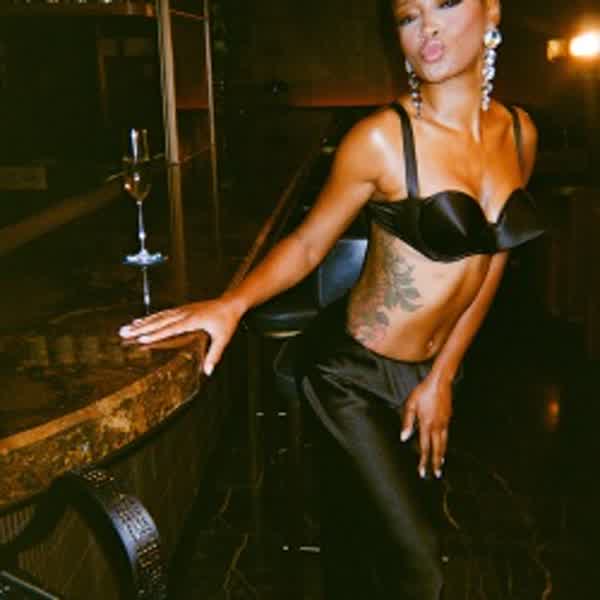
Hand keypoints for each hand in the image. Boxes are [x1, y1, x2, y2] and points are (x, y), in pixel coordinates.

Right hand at [118, 297, 241, 375]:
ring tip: (127, 327)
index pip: (170, 329)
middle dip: (140, 327)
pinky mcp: (182, 309)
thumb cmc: (227, 320)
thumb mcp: (223, 339)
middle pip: (159, 321)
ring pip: (158, 316)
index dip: (155, 334)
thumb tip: (208, 371)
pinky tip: (142, 321)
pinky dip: (151, 317)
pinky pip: (163, 313)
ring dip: (142, 322)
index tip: (141, 339)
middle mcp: (184, 313)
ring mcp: (182, 310)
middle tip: (124, 332)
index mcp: (192, 320)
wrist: (230, 303)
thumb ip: (214, 354)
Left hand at [400, 376, 452, 479]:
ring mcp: (445, 422)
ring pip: (444, 443)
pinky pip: (447, 435)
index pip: (424, 447)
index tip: (422, 471)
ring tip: (440, 464)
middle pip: (437, 449)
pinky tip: (443, 445)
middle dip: (435, 462)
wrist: (440, 382)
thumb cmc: (423, 392)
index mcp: (426, 424)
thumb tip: (404, 437)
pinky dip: (445, 443)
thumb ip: (407, 422)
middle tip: (435, 474)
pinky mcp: (448, 418)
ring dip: (442, 455)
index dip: (423, 460)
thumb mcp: (411, 404)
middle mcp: (437, 426)